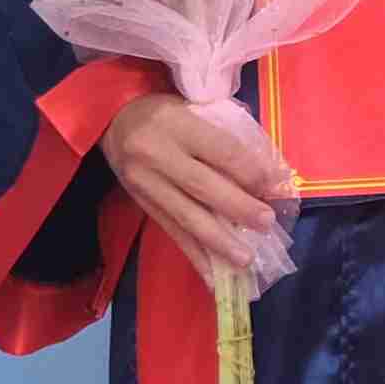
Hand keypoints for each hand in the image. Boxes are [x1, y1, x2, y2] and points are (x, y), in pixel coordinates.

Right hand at [106, 90, 294, 289]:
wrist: (110, 119)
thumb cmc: (164, 111)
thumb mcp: (194, 107)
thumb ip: (224, 135)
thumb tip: (267, 172)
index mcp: (177, 123)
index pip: (221, 151)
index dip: (250, 171)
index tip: (274, 186)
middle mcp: (157, 154)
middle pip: (203, 186)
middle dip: (238, 209)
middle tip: (266, 224)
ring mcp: (145, 183)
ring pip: (186, 216)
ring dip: (218, 242)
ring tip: (245, 260)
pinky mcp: (142, 204)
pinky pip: (172, 232)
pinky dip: (195, 255)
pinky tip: (213, 275)